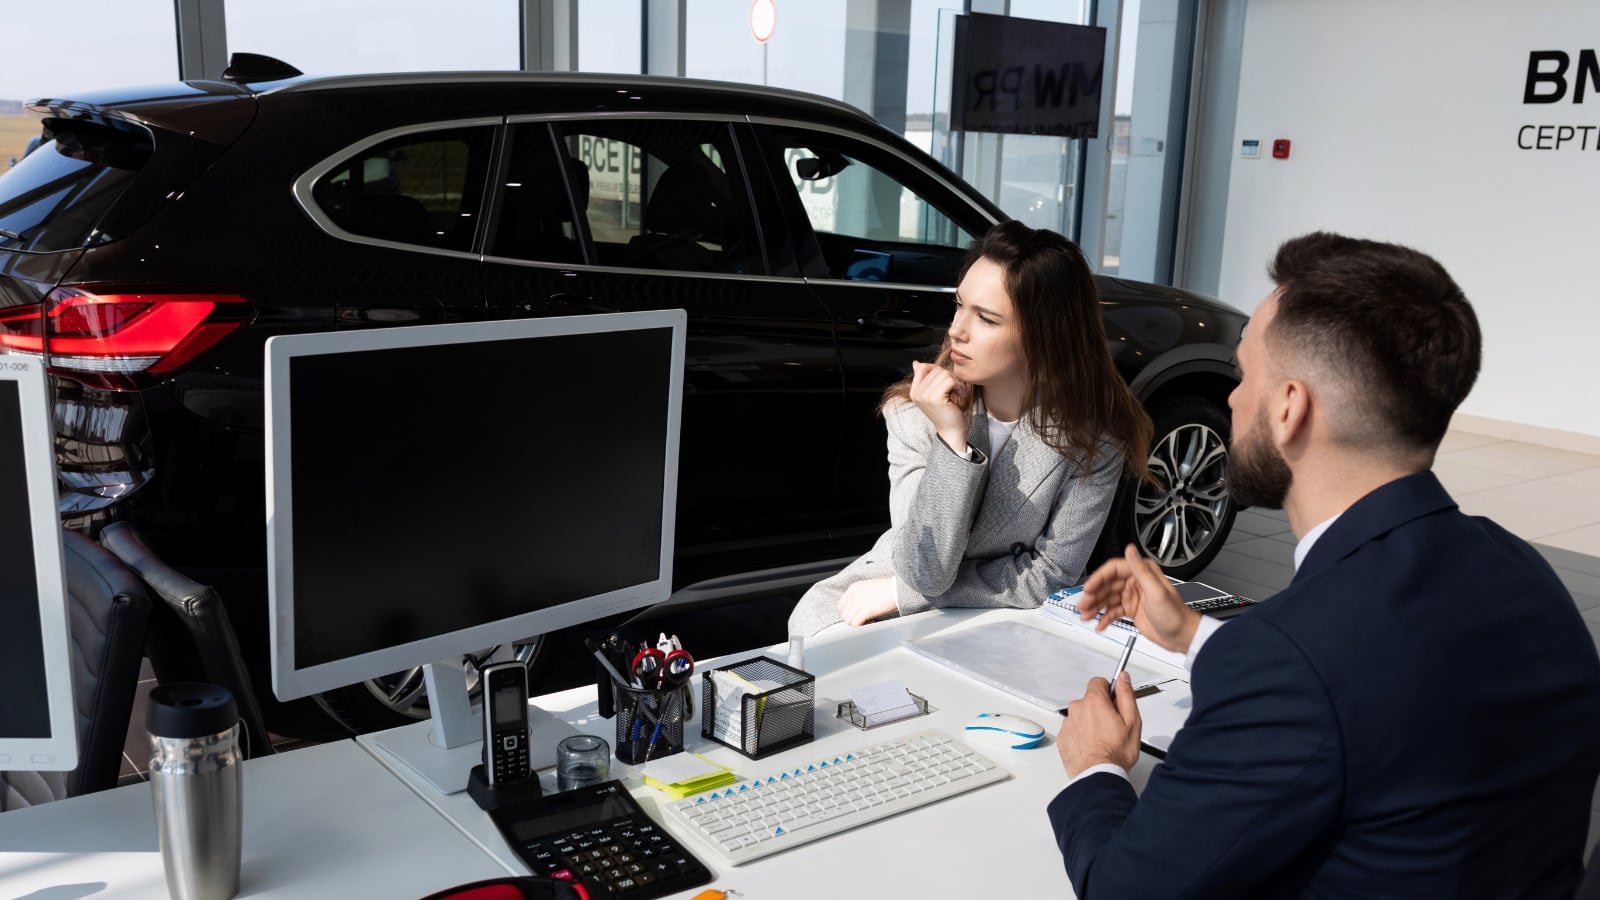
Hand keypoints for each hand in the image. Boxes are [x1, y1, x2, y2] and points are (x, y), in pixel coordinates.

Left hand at [837, 577, 897, 626]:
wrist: (898, 589)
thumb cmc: (888, 589)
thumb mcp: (868, 588)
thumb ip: (859, 597)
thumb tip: (855, 611)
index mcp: (853, 588)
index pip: (841, 606)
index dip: (849, 613)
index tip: (857, 615)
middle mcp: (853, 595)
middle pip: (844, 614)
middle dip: (853, 619)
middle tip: (864, 619)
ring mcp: (858, 602)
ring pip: (848, 621)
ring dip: (857, 623)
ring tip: (869, 621)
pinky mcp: (866, 611)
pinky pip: (855, 624)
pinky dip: (862, 626)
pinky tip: (871, 622)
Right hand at [908, 361, 968, 453]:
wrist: (951, 431)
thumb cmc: (945, 413)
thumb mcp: (932, 394)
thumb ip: (924, 379)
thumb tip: (916, 363)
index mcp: (914, 392)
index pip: (922, 367)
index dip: (937, 369)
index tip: (945, 381)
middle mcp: (917, 393)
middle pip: (935, 369)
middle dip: (948, 376)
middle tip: (955, 388)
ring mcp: (925, 396)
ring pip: (944, 374)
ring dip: (955, 381)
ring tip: (957, 391)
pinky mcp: (936, 398)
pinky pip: (950, 380)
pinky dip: (958, 386)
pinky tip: (960, 394)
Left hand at [1057, 672, 1141, 776]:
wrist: (1098, 775)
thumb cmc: (1115, 753)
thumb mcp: (1132, 721)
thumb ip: (1126, 694)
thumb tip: (1123, 678)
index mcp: (1094, 701)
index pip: (1098, 682)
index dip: (1109, 691)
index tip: (1114, 701)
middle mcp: (1077, 709)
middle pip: (1089, 700)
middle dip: (1100, 709)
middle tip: (1112, 726)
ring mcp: (1068, 724)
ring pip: (1081, 716)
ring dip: (1090, 723)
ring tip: (1102, 740)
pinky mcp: (1063, 738)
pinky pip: (1073, 730)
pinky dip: (1081, 735)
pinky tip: (1092, 746)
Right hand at [1077, 544, 1200, 653]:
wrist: (1182, 636)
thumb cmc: (1175, 614)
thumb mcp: (1156, 591)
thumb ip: (1140, 570)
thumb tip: (1130, 550)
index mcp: (1142, 573)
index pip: (1114, 570)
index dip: (1099, 578)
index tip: (1089, 588)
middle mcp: (1136, 582)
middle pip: (1107, 585)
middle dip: (1093, 595)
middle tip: (1083, 605)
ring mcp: (1132, 596)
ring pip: (1107, 598)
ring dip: (1095, 607)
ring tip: (1086, 615)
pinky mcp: (1131, 609)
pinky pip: (1112, 611)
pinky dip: (1104, 617)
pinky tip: (1099, 623)